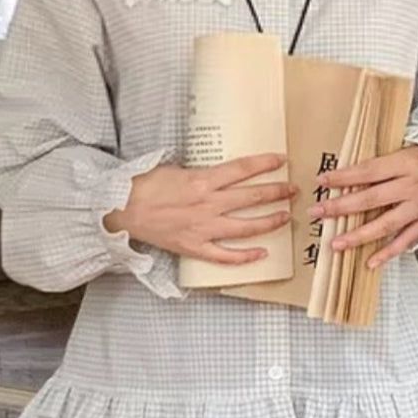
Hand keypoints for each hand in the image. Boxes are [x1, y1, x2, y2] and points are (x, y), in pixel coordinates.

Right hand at [105, 154, 295, 266]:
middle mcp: (208, 204)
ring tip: (285, 217)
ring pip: (245, 227)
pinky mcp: (196, 248)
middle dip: (276, 193)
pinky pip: (226, 256)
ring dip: (269, 222)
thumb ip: (202, 174)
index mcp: (203, 180)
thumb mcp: (176, 169)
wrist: (125, 210)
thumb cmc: (147, 186)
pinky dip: (245, 257)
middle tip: (293, 190)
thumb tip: (220, 174)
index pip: (242, 169)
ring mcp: (204, 229)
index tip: (282, 161)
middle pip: (251, 198)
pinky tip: (262, 253)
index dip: (265, 164)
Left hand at [310, 145, 417, 268]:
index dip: (343, 177)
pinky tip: (369, 262)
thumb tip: (353, 174)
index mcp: (407, 162)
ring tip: (336, 244)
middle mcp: (412, 186)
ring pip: (384, 225)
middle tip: (319, 212)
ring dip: (358, 236)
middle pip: (370, 199)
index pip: (368, 171)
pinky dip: (387, 254)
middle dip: (341, 207)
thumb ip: (385, 163)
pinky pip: (404, 242)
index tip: (322, 181)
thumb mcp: (410, 149)